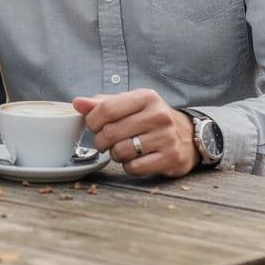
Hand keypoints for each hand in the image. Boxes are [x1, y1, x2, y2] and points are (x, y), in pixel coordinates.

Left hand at [73, 89, 197, 177]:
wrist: (187, 135)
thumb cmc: (150, 118)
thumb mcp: (129, 105)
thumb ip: (102, 104)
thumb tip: (77, 103)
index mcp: (146, 97)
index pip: (107, 109)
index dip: (92, 121)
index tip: (93, 126)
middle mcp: (158, 115)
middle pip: (111, 132)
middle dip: (101, 140)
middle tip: (104, 141)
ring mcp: (167, 137)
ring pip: (122, 151)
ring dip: (115, 154)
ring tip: (120, 149)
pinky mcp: (171, 158)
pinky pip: (135, 168)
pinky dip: (128, 167)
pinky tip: (134, 159)